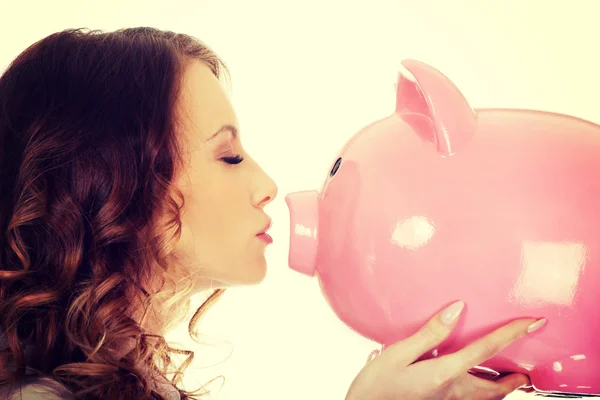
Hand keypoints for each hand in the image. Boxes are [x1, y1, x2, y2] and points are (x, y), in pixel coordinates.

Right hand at [345, 301, 545, 399]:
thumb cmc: (376, 387)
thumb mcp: (398, 354)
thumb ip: (430, 333)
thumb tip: (457, 309)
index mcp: (445, 374)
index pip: (487, 350)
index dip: (513, 333)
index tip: (535, 322)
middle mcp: (453, 393)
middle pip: (496, 387)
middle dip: (516, 379)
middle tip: (528, 370)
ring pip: (486, 399)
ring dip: (502, 389)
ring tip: (512, 380)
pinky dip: (484, 394)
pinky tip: (473, 385)